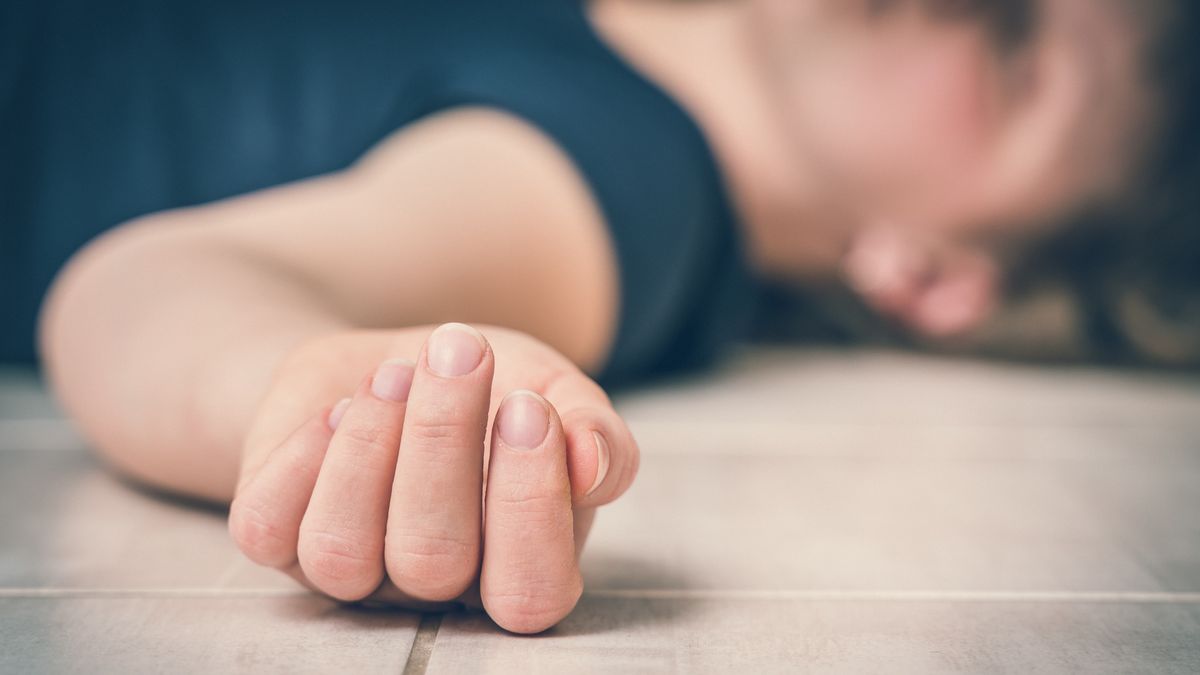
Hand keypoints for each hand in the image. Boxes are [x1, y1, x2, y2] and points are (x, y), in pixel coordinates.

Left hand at [227, 323, 637, 632]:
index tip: (529, 405)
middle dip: (444, 443)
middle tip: (461, 352)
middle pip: (433, 562)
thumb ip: (596, 433)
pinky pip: (268, 526)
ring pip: (341, 553)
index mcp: (511, 570)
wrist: (391, 360)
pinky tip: (339, 407)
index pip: (530, 591)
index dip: (528, 504)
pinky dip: (303, 457)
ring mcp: (349, 571)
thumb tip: (592, 464)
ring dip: (370, 448)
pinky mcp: (277, 537)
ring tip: (397, 373)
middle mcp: (429, 587)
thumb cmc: (490, 392)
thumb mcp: (555, 392)